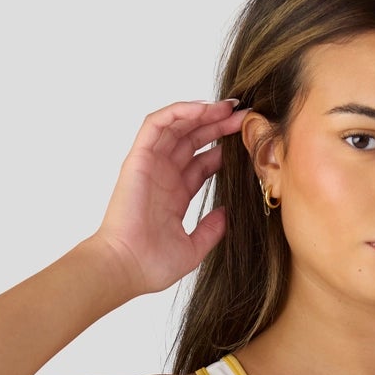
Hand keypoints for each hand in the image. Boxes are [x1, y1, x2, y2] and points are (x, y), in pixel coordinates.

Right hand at [89, 100, 245, 297]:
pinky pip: (156, 124)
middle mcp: (163, 176)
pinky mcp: (138, 159)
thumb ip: (211, 230)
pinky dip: (177, 112)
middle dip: (218, 125)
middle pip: (193, 140)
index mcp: (175, 195)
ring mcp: (150, 165)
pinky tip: (202, 109)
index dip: (223, 149)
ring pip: (177, 126)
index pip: (203, 163)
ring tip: (228, 107)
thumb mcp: (194, 248)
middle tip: (243, 117)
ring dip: (202, 113)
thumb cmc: (153, 264)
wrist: (128, 267)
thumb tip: (228, 213)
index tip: (246, 144)